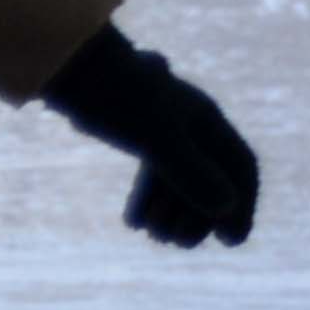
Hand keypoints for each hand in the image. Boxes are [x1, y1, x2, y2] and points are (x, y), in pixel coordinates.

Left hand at [36, 24, 257, 247]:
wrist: (66, 65)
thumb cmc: (114, 98)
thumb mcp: (155, 139)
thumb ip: (190, 173)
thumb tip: (226, 210)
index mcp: (206, 118)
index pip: (240, 166)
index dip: (242, 205)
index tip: (231, 242)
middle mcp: (190, 121)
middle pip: (210, 178)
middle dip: (198, 215)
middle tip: (180, 244)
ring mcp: (162, 126)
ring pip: (178, 178)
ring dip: (171, 211)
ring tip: (155, 237)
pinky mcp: (133, 130)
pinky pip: (151, 170)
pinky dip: (147, 198)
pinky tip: (133, 224)